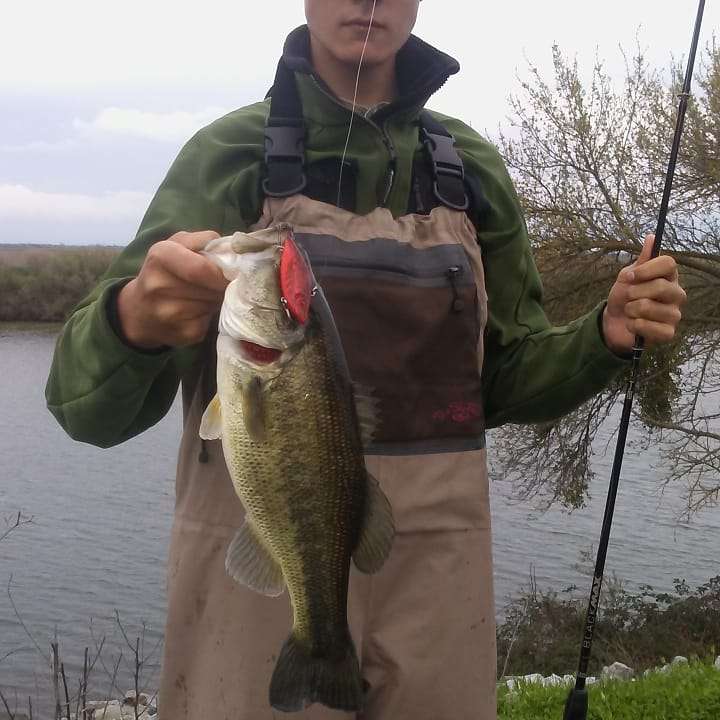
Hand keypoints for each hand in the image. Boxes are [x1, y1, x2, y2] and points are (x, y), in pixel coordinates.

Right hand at [117, 231, 227, 348]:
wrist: (138, 312)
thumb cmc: (163, 272)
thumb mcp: (174, 246)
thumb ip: (201, 240)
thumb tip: (230, 248)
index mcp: (160, 257)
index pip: (201, 268)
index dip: (221, 272)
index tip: (230, 271)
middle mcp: (160, 286)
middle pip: (212, 287)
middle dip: (223, 285)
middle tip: (222, 283)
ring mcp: (170, 313)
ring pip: (214, 303)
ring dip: (218, 299)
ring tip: (207, 296)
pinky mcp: (184, 333)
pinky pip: (211, 321)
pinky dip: (211, 315)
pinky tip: (199, 311)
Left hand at [602, 234, 686, 354]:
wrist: (613, 321)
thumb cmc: (623, 297)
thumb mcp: (627, 277)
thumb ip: (641, 260)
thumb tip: (651, 238)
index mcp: (668, 277)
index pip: (669, 263)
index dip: (646, 269)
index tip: (629, 276)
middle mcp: (676, 294)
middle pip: (660, 286)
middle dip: (634, 292)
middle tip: (628, 297)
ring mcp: (674, 314)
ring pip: (649, 307)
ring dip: (631, 310)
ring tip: (630, 311)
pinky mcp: (668, 333)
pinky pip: (650, 327)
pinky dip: (634, 325)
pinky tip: (633, 324)